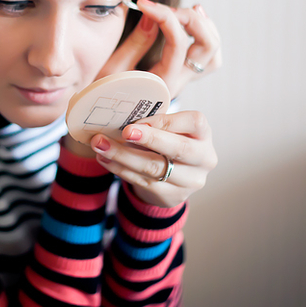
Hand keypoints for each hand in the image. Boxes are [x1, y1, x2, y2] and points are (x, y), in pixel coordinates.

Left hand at [88, 111, 217, 207]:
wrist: (172, 178)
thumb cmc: (167, 142)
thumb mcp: (168, 127)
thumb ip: (153, 119)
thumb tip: (122, 110)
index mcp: (204, 134)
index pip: (194, 122)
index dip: (166, 120)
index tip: (139, 120)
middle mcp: (204, 158)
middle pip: (179, 148)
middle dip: (149, 138)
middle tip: (123, 132)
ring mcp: (191, 181)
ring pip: (155, 168)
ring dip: (124, 155)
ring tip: (101, 144)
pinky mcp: (173, 196)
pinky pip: (143, 182)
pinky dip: (120, 169)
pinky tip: (105, 159)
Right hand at [97, 0, 221, 98]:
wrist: (103, 123)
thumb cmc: (101, 98)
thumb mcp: (113, 70)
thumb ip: (136, 43)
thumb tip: (152, 16)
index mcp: (161, 84)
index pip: (177, 44)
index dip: (164, 16)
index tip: (144, 4)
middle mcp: (178, 84)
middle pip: (207, 47)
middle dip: (191, 20)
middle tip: (167, 8)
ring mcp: (182, 82)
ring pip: (212, 54)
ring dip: (205, 28)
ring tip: (189, 10)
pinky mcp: (180, 78)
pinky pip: (206, 59)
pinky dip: (205, 38)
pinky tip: (192, 23)